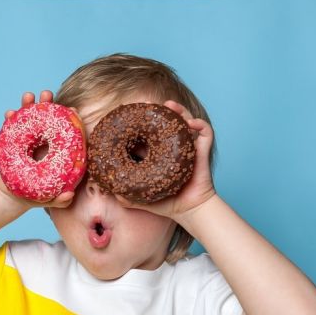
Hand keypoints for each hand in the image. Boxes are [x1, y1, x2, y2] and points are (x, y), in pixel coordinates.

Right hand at [0, 90, 77, 209]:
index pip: (67, 132)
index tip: (72, 110)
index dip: (70, 120)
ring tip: (28, 97)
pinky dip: (11, 118)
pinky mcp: (16, 140)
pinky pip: (13, 126)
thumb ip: (59, 200)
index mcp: (58, 151)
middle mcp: (45, 141)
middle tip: (46, 95)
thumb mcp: (48, 198)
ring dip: (29, 105)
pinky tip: (9, 113)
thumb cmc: (36, 196)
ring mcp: (30, 139)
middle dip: (48, 104)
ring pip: (30, 118)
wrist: (13, 195)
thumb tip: (69, 196)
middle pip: (48, 118)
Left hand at [114, 100, 215, 221]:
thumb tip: (110, 191)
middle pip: (166, 121)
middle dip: (158, 110)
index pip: (147, 133)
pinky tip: (192, 123)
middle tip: (148, 104)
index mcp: (156, 153)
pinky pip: (205, 133)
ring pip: (184, 121)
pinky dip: (200, 125)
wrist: (189, 210)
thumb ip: (126, 196)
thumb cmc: (166, 203)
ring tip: (170, 105)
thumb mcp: (141, 199)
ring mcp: (187, 146)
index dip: (141, 122)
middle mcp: (172, 146)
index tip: (131, 113)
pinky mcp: (202, 151)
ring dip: (178, 111)